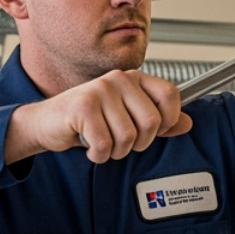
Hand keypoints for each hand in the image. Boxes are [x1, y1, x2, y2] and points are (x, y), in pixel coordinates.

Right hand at [4, 70, 192, 164]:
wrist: (47, 123)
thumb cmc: (88, 120)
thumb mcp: (127, 118)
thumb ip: (158, 121)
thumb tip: (187, 123)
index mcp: (134, 78)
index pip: (170, 95)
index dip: (168, 120)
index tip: (153, 131)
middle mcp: (119, 79)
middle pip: (151, 122)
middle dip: (138, 143)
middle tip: (120, 141)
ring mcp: (100, 90)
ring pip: (128, 137)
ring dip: (115, 150)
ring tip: (102, 141)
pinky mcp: (83, 107)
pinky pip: (104, 144)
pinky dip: (98, 155)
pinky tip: (89, 146)